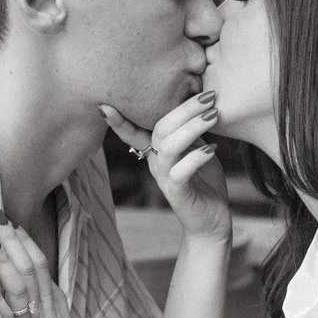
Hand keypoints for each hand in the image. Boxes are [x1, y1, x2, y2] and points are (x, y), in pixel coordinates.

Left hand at [0, 222, 92, 317]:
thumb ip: (46, 306)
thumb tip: (33, 285)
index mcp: (54, 305)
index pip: (40, 264)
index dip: (25, 241)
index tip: (10, 221)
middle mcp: (45, 310)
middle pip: (30, 266)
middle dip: (13, 238)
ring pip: (21, 285)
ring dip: (4, 259)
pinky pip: (5, 317)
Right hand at [103, 94, 230, 243]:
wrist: (212, 222)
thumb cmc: (205, 183)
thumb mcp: (198, 149)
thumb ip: (190, 130)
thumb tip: (196, 101)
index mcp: (156, 151)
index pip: (134, 131)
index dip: (120, 119)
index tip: (105, 103)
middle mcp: (156, 163)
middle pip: (159, 129)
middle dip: (183, 108)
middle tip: (208, 95)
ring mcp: (164, 179)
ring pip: (168, 147)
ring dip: (192, 127)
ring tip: (213, 116)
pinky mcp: (177, 194)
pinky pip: (180, 172)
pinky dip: (196, 158)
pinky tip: (212, 149)